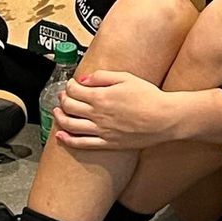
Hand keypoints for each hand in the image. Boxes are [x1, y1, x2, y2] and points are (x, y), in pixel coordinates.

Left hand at [52, 68, 182, 148]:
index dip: (68, 86)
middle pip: (69, 106)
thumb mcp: (126, 78)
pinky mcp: (108, 143)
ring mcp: (101, 131)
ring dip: (60, 118)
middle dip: (62, 99)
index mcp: (101, 96)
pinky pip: (82, 143)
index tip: (70, 84)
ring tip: (56, 113)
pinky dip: (68, 140)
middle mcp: (98, 114)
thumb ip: (102, 76)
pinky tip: (61, 136)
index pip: (74, 90)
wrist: (164, 118)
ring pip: (71, 125)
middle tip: (62, 96)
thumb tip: (83, 79)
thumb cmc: (149, 97)